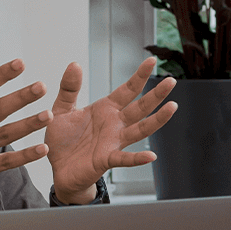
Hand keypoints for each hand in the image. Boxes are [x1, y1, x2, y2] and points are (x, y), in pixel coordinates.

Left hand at [45, 56, 178, 201]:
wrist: (58, 168)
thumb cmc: (62, 141)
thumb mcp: (61, 109)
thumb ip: (69, 88)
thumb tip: (75, 64)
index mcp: (106, 109)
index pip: (128, 89)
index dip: (139, 76)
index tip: (152, 60)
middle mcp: (115, 124)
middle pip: (140, 107)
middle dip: (156, 94)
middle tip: (171, 81)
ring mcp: (114, 142)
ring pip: (140, 129)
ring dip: (157, 120)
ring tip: (172, 107)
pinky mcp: (106, 159)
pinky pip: (124, 158)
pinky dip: (137, 158)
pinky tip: (151, 156)